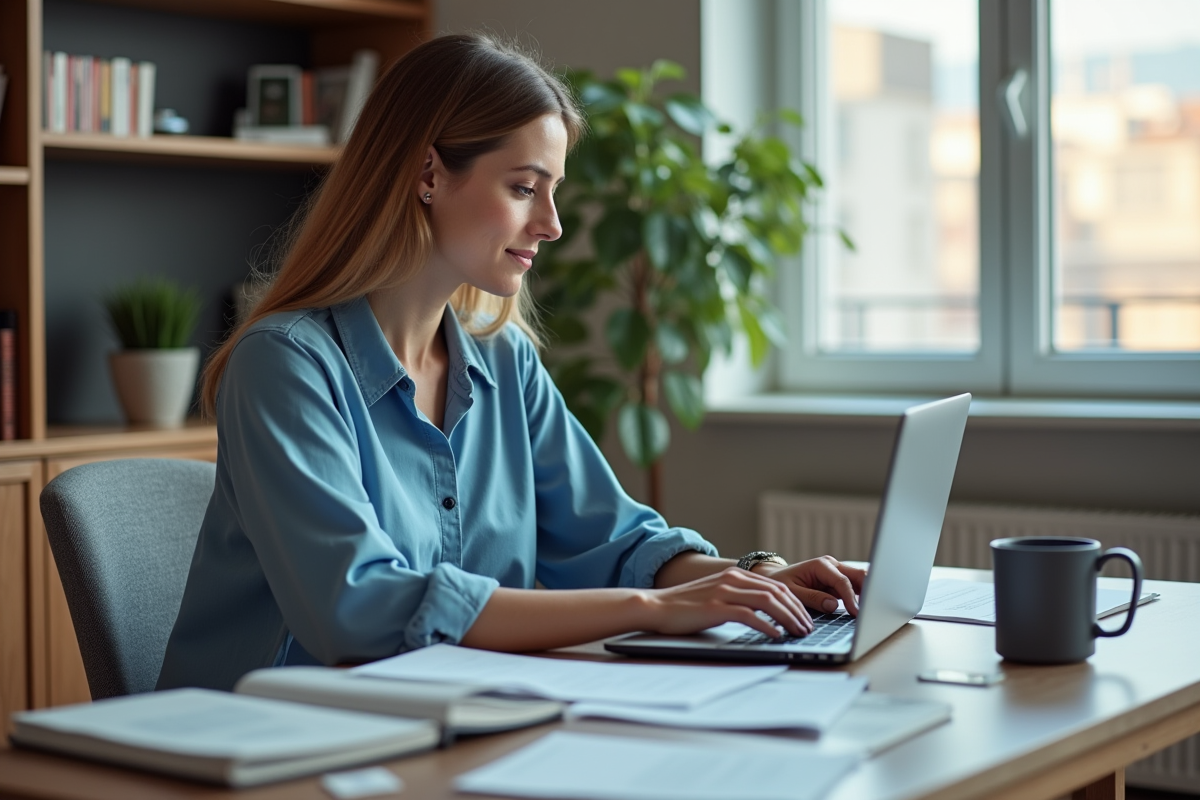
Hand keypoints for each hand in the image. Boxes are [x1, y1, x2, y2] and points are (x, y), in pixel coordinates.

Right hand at [643, 567, 814, 638]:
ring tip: (798, 632)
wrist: (656, 606)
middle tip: (808, 627)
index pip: (776, 585)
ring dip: (788, 618)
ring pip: (768, 601)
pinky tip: (776, 635)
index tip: (805, 617)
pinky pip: (749, 615)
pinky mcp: (716, 607)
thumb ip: (738, 598)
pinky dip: (767, 626)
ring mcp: (724, 591)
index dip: (795, 601)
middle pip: (777, 592)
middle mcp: (732, 579)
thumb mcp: (716, 595)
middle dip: (797, 610)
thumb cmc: (685, 606)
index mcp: (735, 574)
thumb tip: (763, 614)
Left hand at [753, 556, 866, 615]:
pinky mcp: (839, 581)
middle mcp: (832, 566)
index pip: (842, 581)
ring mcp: (837, 572)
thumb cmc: (782, 583)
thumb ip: (812, 598)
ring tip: (873, 610)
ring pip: (860, 580)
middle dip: (868, 590)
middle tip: (873, 610)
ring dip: (868, 593)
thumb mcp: (792, 592)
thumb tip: (833, 605)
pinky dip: (862, 596)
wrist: (776, 577)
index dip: (851, 598)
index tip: (856, 613)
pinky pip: (855, 587)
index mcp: (821, 565)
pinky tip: (866, 608)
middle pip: (858, 575)